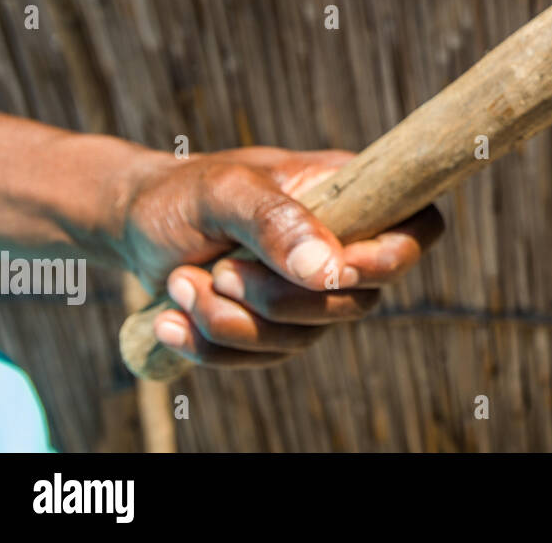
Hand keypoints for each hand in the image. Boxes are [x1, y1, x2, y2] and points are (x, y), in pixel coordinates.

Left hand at [117, 147, 442, 367]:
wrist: (135, 223)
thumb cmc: (184, 192)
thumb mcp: (225, 192)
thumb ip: (277, 221)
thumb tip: (329, 270)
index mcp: (351, 196)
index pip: (417, 231)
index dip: (389, 260)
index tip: (334, 270)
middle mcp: (341, 246)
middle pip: (360, 302)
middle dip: (280, 299)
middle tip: (220, 270)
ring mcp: (310, 292)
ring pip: (305, 338)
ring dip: (231, 321)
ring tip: (180, 282)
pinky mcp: (275, 328)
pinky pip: (262, 359)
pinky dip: (211, 345)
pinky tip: (172, 318)